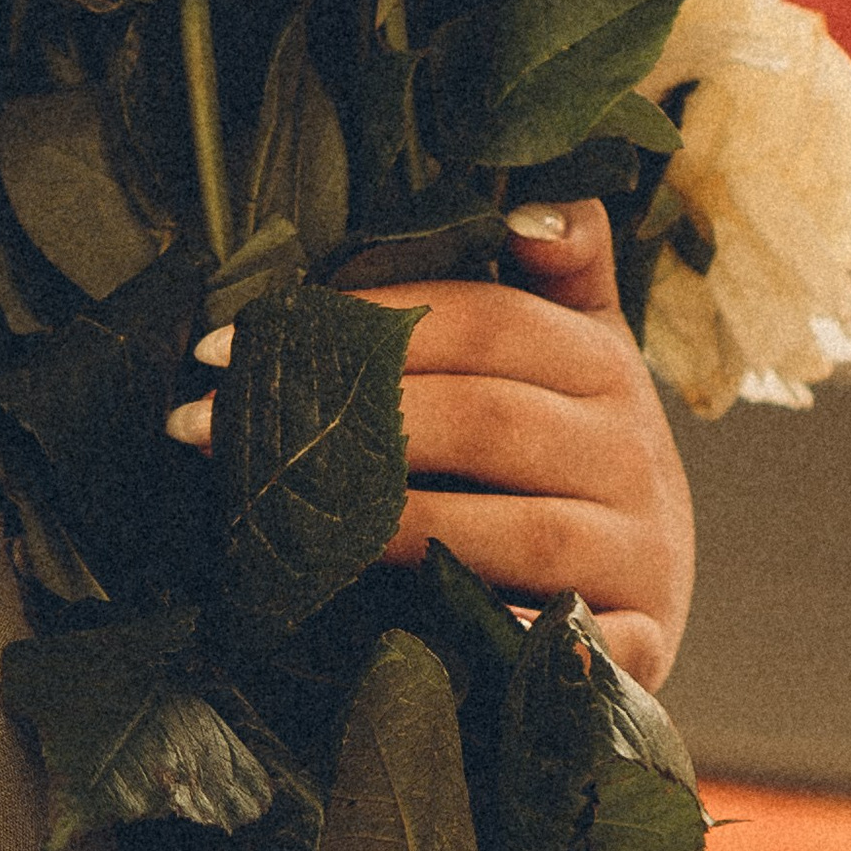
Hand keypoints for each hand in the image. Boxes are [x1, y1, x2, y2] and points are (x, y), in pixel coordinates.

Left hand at [163, 202, 694, 688]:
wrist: (642, 592)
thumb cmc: (571, 459)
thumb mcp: (577, 356)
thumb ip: (557, 273)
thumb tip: (532, 208)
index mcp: (604, 367)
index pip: (482, 323)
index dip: (356, 320)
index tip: (224, 346)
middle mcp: (630, 453)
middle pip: (485, 420)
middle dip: (343, 423)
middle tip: (207, 433)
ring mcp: (638, 552)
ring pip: (516, 533)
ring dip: (394, 527)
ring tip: (286, 525)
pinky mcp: (643, 641)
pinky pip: (583, 641)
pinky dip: (522, 638)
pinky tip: (437, 634)